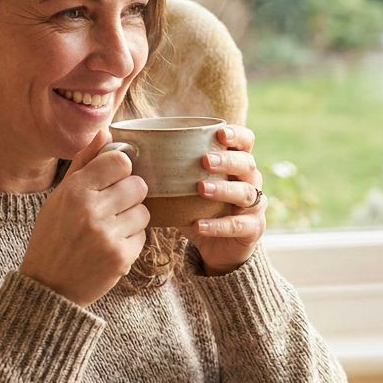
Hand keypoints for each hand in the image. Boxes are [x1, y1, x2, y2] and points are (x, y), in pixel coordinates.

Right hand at [19, 130, 149, 305]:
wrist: (48, 287)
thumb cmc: (53, 236)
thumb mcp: (59, 196)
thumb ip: (84, 162)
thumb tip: (106, 130)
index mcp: (74, 191)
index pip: (120, 161)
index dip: (120, 169)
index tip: (112, 179)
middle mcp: (91, 211)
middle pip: (138, 185)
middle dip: (130, 195)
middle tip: (112, 207)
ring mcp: (108, 235)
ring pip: (144, 211)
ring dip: (132, 218)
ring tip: (110, 228)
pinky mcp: (121, 257)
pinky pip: (142, 236)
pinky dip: (131, 240)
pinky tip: (111, 246)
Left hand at [182, 124, 265, 275]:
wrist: (218, 249)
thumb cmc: (200, 210)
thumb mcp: (187, 189)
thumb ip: (169, 172)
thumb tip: (128, 153)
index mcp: (237, 165)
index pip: (247, 142)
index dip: (237, 135)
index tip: (220, 133)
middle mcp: (250, 182)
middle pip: (247, 164)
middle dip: (227, 160)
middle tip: (204, 161)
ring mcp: (255, 206)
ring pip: (245, 193)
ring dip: (222, 189)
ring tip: (200, 189)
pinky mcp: (253, 230)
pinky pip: (238, 225)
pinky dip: (217, 225)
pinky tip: (198, 225)